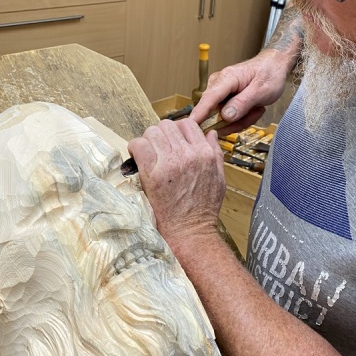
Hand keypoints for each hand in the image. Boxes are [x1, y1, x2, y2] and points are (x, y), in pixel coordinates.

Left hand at [128, 119, 224, 252]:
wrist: (189, 231)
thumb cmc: (204, 208)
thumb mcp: (219, 178)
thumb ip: (215, 152)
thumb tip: (210, 133)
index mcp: (205, 154)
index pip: (188, 124)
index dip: (178, 130)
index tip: (172, 140)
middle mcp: (188, 154)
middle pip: (167, 125)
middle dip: (161, 134)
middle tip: (158, 148)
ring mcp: (170, 162)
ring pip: (152, 132)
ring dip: (148, 140)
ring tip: (148, 154)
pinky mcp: (152, 173)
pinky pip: (139, 145)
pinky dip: (135, 148)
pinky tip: (137, 158)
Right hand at [190, 49, 292, 131]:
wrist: (273, 65)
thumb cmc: (269, 74)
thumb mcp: (261, 91)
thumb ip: (242, 104)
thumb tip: (225, 116)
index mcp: (227, 78)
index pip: (209, 98)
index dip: (199, 113)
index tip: (191, 125)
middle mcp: (218, 84)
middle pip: (215, 112)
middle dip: (235, 121)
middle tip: (254, 113)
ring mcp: (219, 92)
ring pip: (222, 117)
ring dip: (241, 119)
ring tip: (256, 109)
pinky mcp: (223, 99)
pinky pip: (227, 116)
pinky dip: (241, 117)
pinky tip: (252, 109)